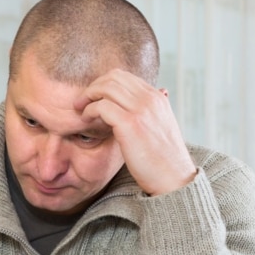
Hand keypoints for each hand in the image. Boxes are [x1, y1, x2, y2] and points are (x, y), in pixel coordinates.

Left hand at [75, 69, 196, 195]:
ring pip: (105, 88)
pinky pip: (101, 106)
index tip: (92, 98)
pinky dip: (89, 110)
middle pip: (113, 77)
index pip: (124, 76)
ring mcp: (141, 110)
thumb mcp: (161, 126)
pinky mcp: (130, 124)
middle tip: (81, 101)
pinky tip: (86, 120)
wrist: (173, 178)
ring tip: (81, 110)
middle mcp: (150, 99)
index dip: (103, 84)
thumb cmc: (162, 157)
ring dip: (88, 97)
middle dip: (93, 87)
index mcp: (157, 97)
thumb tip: (161, 91)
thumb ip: (154, 109)